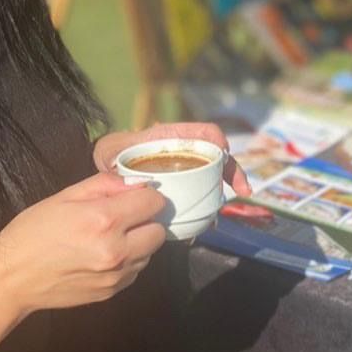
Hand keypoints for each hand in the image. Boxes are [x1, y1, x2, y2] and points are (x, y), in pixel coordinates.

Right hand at [0, 171, 167, 315]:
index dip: (146, 195)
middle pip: (159, 231)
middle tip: (124, 218)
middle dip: (145, 221)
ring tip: (111, 239)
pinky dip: (127, 262)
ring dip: (138, 243)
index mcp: (104, 220)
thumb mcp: (65, 196)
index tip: (134, 196)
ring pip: (150, 253)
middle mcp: (116, 250)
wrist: (12, 278)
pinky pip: (135, 272)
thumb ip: (105, 184)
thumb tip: (135, 182)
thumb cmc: (33, 231)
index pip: (153, 202)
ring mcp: (116, 275)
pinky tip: (103, 256)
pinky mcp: (111, 293)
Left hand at [93, 122, 251, 196]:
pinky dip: (209, 201)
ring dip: (224, 186)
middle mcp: (183, 149)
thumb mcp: (112, 151)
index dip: (218, 141)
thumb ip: (116, 156)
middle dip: (232, 169)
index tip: (226, 155)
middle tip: (242, 190)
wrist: (108, 167)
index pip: (204, 132)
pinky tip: (208, 219)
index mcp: (171, 136)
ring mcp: (186, 166)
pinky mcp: (184, 183)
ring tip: (227, 206)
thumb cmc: (111, 154)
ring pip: (213, 174)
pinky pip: (202, 190)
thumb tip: (131, 174)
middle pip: (216, 154)